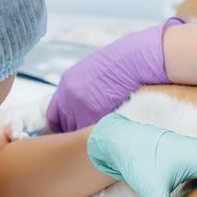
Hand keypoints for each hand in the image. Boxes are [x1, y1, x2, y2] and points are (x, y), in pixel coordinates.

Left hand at [47, 18, 184, 132]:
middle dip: (75, 132)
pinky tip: (112, 134)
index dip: (61, 126)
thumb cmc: (126, 64)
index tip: (68, 133)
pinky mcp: (96, 117)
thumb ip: (84, 90)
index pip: (54, 115)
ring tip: (103, 136)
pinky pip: (93, 135)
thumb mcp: (96, 73)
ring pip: (78, 134)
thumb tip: (85, 108)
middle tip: (87, 138)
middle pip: (65, 127)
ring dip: (88, 137)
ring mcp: (81, 108)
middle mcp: (69, 97)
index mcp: (67, 84)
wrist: (142, 59)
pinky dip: (101, 137)